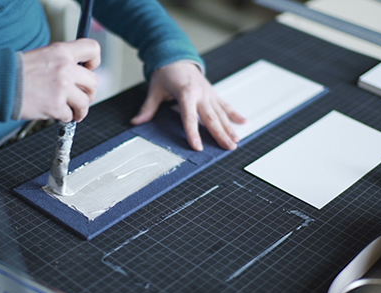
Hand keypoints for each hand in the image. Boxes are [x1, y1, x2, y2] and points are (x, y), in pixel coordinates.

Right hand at [19, 38, 100, 121]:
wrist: (0, 84)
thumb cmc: (17, 71)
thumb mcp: (42, 55)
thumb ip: (62, 62)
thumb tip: (78, 75)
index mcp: (62, 52)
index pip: (93, 49)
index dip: (95, 61)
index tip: (89, 70)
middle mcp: (65, 68)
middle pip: (94, 82)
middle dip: (89, 93)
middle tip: (83, 98)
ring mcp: (62, 88)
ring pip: (85, 102)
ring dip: (80, 110)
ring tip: (73, 112)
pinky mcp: (56, 106)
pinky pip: (69, 115)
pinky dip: (63, 117)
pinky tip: (55, 113)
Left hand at [131, 62, 245, 150]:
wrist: (177, 56)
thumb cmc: (166, 72)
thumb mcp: (155, 89)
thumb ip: (148, 107)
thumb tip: (136, 121)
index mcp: (186, 93)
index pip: (190, 117)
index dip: (193, 133)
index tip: (198, 147)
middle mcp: (200, 94)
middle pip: (211, 118)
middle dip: (220, 134)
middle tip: (228, 148)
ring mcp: (208, 94)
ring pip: (221, 114)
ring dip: (229, 128)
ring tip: (236, 141)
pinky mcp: (212, 93)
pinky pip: (225, 105)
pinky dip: (234, 114)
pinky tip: (244, 122)